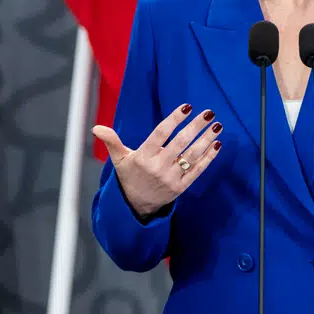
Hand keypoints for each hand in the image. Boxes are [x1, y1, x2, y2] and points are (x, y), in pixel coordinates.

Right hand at [92, 104, 221, 218]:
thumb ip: (111, 141)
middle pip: (180, 143)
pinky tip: (216, 144)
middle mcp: (158, 167)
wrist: (137, 206)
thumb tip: (96, 128)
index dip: (174, 120)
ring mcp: (171, 178)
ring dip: (205, 140)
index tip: (187, 107)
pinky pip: (197, 170)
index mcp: (143, 157)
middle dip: (195, 127)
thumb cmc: (129, 176)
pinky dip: (208, 157)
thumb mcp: (118, 160)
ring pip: (192, 156)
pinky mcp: (182, 187)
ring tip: (216, 126)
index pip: (161, 134)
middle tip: (208, 113)